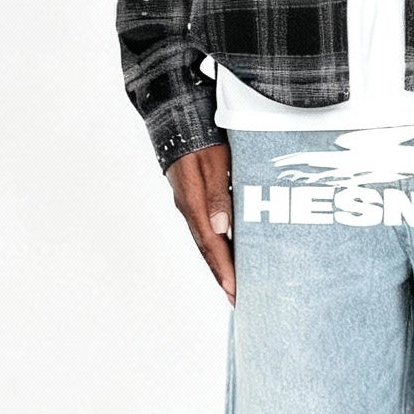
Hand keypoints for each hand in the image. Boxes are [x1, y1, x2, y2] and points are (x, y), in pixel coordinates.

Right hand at [167, 140, 235, 303]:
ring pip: (207, 240)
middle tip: (237, 298)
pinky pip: (207, 226)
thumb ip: (217, 194)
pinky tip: (231, 248)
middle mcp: (190, 208)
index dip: (224, 270)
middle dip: (222, 275)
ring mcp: (190, 203)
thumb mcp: (214, 162)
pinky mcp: (194, 195)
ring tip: (236, 281)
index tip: (235, 292)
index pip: (211, 246)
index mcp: (193, 203)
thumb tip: (222, 228)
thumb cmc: (199, 137)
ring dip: (220, 262)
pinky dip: (219, 243)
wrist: (175, 116)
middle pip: (207, 250)